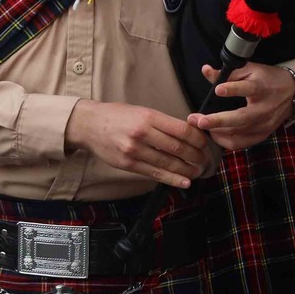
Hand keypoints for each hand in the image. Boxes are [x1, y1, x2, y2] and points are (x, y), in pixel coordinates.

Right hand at [65, 100, 208, 187]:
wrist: (89, 124)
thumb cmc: (117, 116)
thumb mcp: (141, 111)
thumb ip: (162, 123)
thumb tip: (188, 134)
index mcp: (148, 117)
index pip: (182, 130)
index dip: (198, 139)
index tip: (205, 144)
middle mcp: (142, 133)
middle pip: (178, 148)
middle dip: (196, 156)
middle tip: (206, 161)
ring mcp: (134, 151)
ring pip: (168, 163)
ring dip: (187, 170)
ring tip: (198, 172)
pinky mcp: (128, 164)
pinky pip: (155, 174)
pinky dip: (172, 179)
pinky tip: (184, 182)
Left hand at [191, 62, 294, 150]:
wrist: (292, 93)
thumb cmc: (266, 79)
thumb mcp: (249, 70)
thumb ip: (227, 72)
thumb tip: (205, 70)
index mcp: (261, 87)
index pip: (248, 88)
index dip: (233, 89)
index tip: (218, 90)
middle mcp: (264, 108)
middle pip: (242, 118)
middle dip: (219, 120)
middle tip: (199, 121)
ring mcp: (264, 124)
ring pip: (240, 133)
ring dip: (217, 131)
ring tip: (200, 125)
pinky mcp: (263, 134)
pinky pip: (242, 143)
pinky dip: (226, 141)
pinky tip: (214, 134)